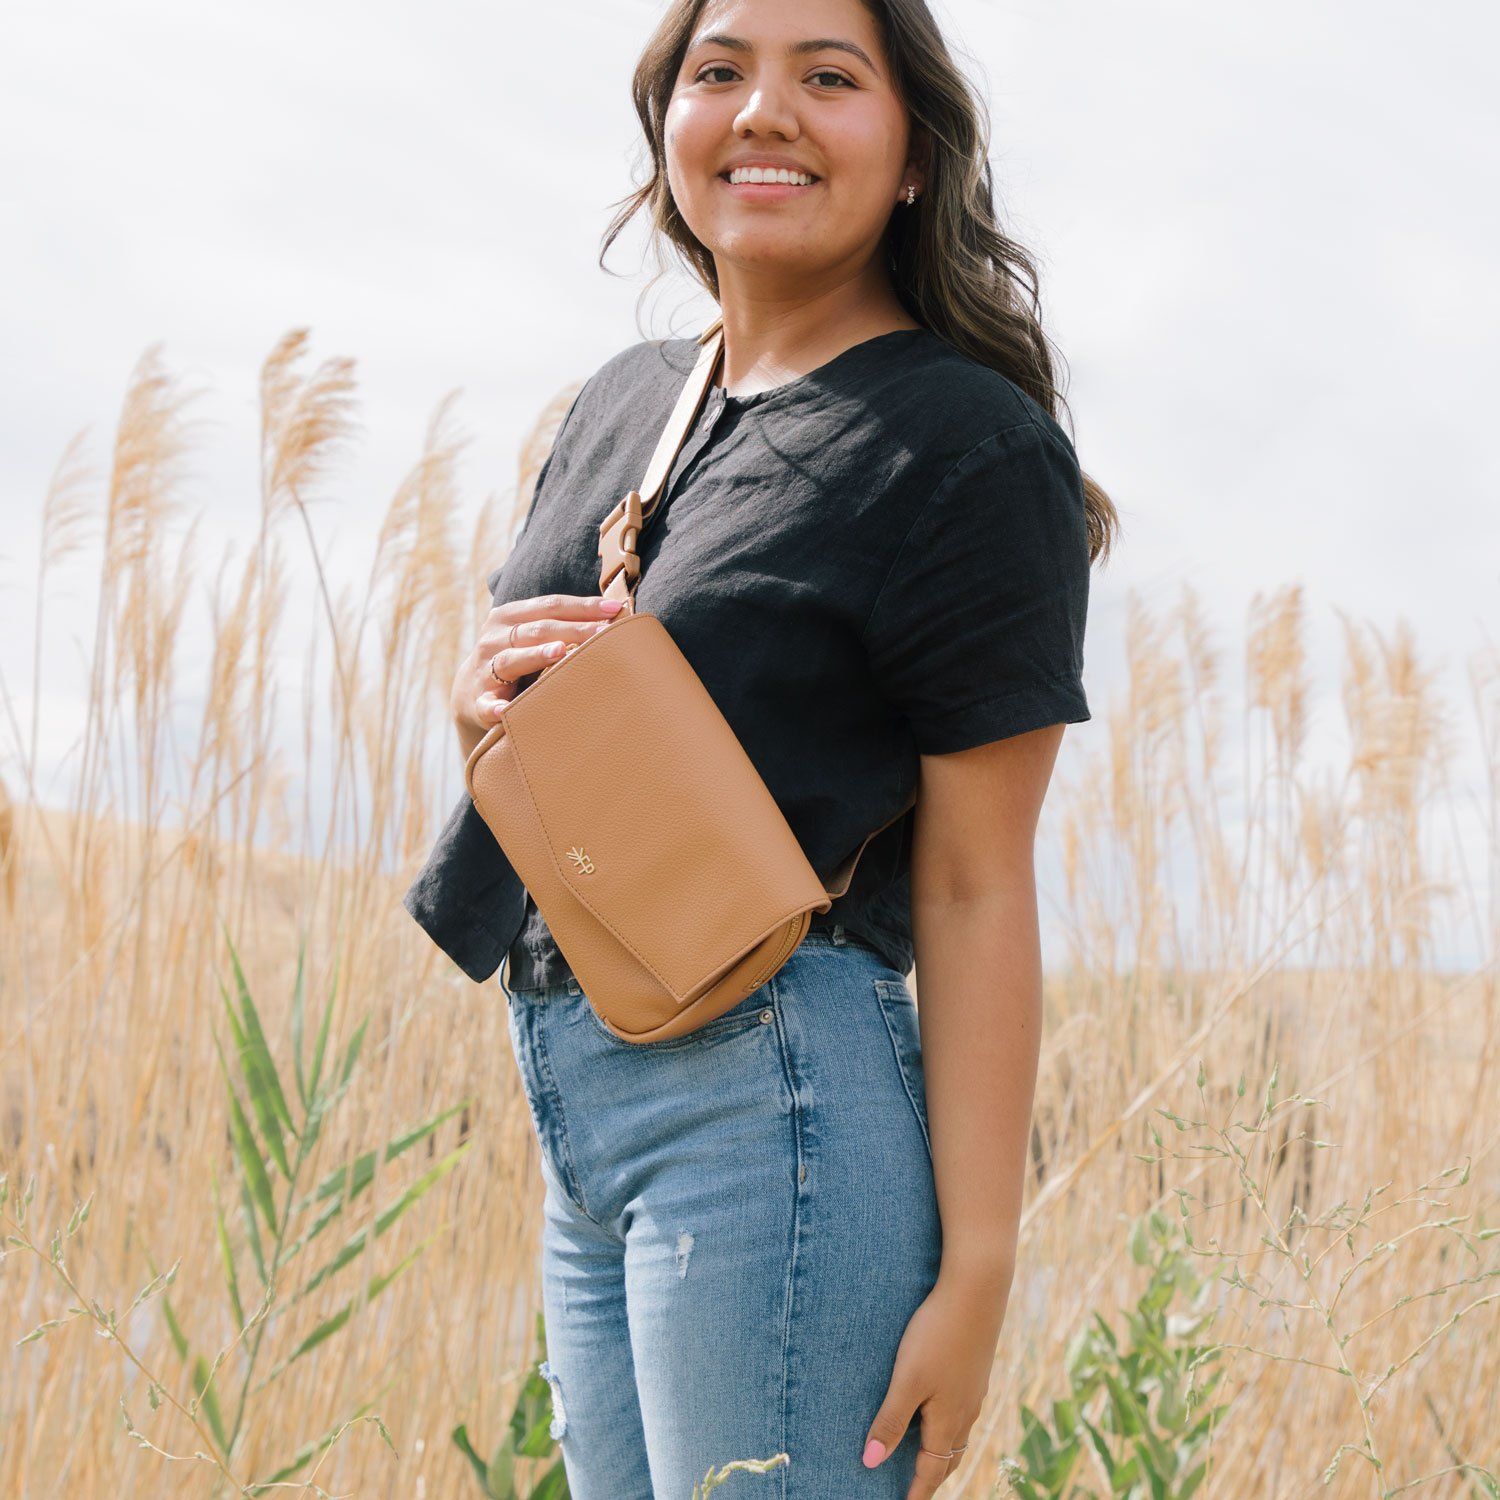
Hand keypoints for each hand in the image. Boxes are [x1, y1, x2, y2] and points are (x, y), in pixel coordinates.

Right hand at [452, 591, 625, 761]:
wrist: (471, 691)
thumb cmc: (516, 657)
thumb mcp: (531, 635)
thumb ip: (561, 625)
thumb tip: (613, 614)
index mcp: (509, 617)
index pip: (550, 606)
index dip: (583, 606)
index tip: (615, 608)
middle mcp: (494, 639)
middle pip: (537, 630)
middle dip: (572, 630)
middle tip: (603, 632)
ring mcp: (484, 669)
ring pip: (511, 660)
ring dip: (535, 656)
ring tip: (559, 653)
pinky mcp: (479, 701)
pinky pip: (487, 704)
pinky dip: (494, 707)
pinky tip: (505, 710)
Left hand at [861, 1264, 1010, 1496]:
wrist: (977, 1292)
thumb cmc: (937, 1335)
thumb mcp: (908, 1380)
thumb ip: (890, 1420)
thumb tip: (871, 1463)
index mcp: (948, 1420)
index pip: (932, 1470)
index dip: (917, 1492)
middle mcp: (966, 1410)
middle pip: (949, 1457)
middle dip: (932, 1477)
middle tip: (916, 1490)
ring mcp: (974, 1389)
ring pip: (958, 1434)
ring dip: (942, 1451)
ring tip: (926, 1457)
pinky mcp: (975, 1369)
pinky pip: (962, 1411)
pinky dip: (949, 1425)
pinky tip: (941, 1409)